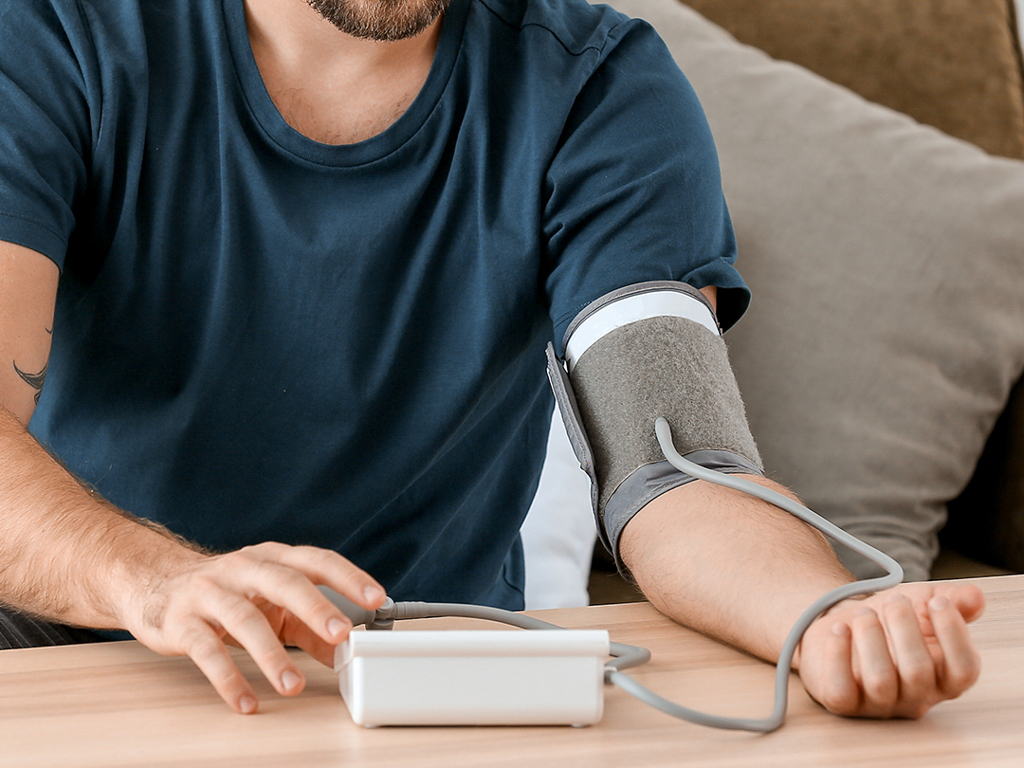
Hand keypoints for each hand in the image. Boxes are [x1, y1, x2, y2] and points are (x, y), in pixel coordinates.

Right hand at [121, 542, 385, 713]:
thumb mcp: (272, 602)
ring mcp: (211, 592)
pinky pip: (207, 651)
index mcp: (274, 558)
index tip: (377, 599)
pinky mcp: (182, 622)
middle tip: (342, 634)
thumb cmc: (229, 592)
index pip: (317, 561)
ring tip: (294, 686)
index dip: (349, 578)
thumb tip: (345, 653)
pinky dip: (228, 678)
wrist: (156, 584)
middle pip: (285, 582)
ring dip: (272, 655)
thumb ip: (308, 626)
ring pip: (245, 620)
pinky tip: (247, 701)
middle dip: (316, 607)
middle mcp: (244, 568)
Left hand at [796, 582, 984, 718]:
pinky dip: (837, 655)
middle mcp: (915, 698)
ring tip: (864, 612)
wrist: (843, 626)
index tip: (937, 600)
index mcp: (944, 677)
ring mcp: (878, 704)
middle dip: (904, 626)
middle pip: (918, 672)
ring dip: (870, 636)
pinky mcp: (843, 703)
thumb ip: (953, 599)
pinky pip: (841, 691)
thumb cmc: (890, 621)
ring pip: (880, 681)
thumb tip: (974, 596)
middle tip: (894, 599)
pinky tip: (839, 628)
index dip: (954, 634)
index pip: (964, 669)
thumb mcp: (923, 603)